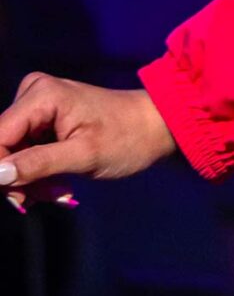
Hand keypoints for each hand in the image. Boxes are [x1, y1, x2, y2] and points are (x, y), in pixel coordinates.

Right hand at [0, 74, 176, 207]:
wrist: (156, 127)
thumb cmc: (128, 137)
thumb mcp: (84, 155)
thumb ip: (37, 164)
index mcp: (41, 96)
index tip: (18, 200)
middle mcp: (32, 95)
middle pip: (1, 149)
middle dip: (20, 180)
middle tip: (52, 198)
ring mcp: (37, 107)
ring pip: (11, 156)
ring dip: (31, 182)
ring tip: (61, 194)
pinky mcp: (42, 121)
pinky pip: (24, 154)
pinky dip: (38, 175)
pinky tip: (60, 187)